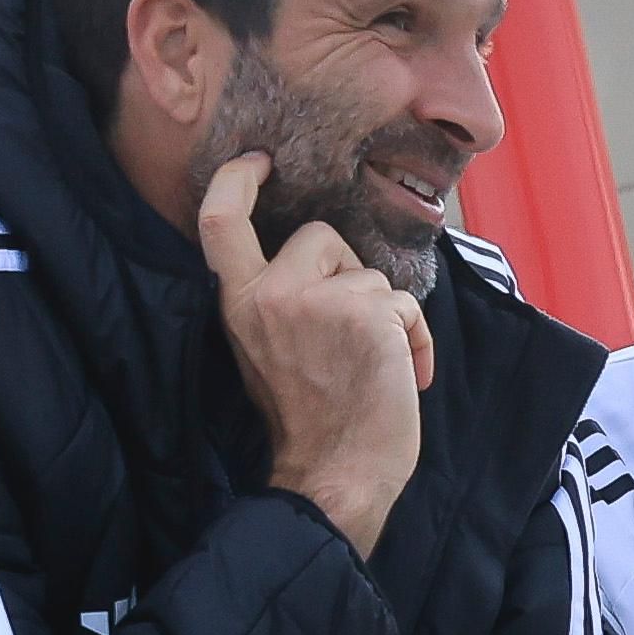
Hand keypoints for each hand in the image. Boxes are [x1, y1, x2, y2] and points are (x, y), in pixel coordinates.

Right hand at [198, 152, 426, 557]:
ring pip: (369, 274)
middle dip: (347, 271)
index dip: (237, 180)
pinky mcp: (366, 313)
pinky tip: (404, 377)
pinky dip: (415, 339)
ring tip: (373, 365)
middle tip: (348, 331)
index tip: (259, 161)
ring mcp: (319, 300)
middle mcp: (271, 293)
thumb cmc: (311, 418)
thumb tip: (317, 260)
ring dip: (385, 315)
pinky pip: (404, 304)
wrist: (336, 473)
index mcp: (239, 301)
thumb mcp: (266, 349)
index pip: (218, 221)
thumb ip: (277, 298)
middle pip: (320, 236)